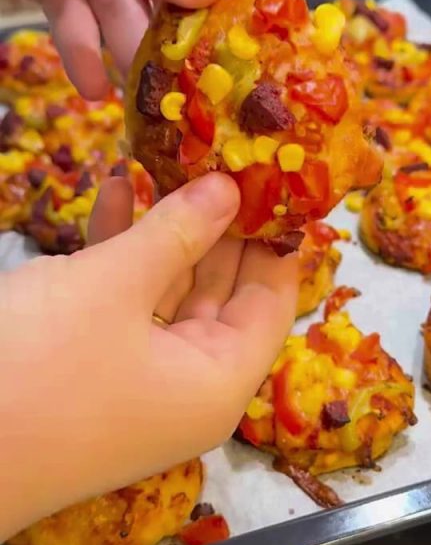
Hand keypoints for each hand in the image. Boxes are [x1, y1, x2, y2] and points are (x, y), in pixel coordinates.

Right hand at [0, 174, 296, 541]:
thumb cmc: (42, 365)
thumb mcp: (114, 286)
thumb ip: (177, 231)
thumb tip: (230, 188)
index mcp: (219, 381)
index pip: (271, 300)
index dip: (274, 236)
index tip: (273, 175)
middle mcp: (189, 389)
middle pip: (220, 295)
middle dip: (215, 224)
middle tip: (219, 155)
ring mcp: (139, 385)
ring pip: (167, 295)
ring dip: (162, 233)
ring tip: (164, 162)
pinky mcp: (93, 377)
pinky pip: (124, 310)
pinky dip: (120, 260)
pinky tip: (112, 193)